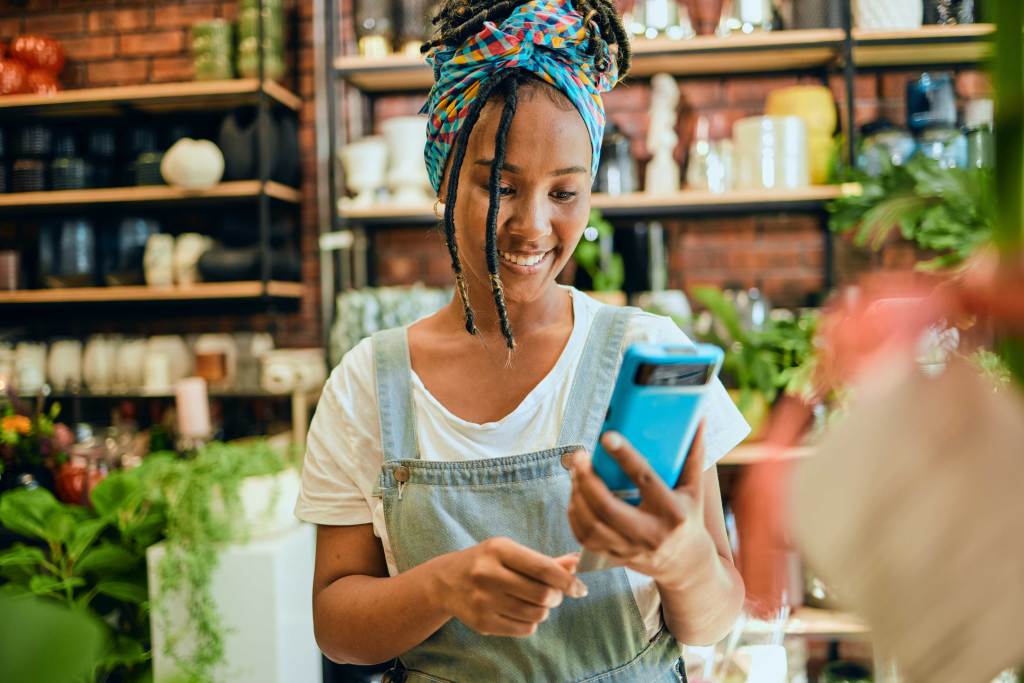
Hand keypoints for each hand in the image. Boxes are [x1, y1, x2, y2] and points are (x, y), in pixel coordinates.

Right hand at [436, 537, 587, 636]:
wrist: (446, 582)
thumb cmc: (486, 562)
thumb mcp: (510, 552)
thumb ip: (544, 560)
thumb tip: (577, 564)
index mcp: (499, 549)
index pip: (543, 568)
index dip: (568, 580)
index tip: (580, 588)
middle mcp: (488, 574)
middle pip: (543, 594)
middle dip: (557, 597)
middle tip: (555, 594)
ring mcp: (483, 600)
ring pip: (536, 614)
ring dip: (545, 610)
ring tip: (537, 602)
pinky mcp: (482, 623)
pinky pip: (524, 629)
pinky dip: (532, 622)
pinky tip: (522, 612)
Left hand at [567, 423, 714, 583]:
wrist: (684, 563)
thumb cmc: (687, 517)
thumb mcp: (694, 489)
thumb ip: (693, 455)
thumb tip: (697, 420)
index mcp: (672, 512)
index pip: (645, 480)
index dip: (625, 457)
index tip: (607, 436)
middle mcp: (650, 534)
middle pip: (607, 507)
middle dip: (587, 480)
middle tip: (580, 456)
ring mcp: (630, 549)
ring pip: (591, 525)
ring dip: (577, 496)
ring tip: (576, 472)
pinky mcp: (614, 557)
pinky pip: (584, 537)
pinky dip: (574, 514)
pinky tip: (576, 495)